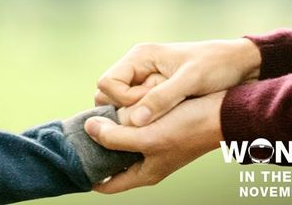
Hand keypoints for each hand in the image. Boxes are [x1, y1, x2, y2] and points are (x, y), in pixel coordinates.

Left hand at [85, 91, 225, 192]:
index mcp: (146, 173)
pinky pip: (131, 128)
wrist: (221, 113)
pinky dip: (121, 119)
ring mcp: (154, 146)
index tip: (70, 160)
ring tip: (92, 116)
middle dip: (96, 149)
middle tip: (77, 132)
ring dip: (108, 131)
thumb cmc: (187, 128)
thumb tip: (88, 129)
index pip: (108, 185)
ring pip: (121, 142)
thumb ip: (116, 137)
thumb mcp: (148, 136)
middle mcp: (148, 163)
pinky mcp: (159, 129)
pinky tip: (114, 105)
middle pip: (112, 162)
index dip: (88, 176)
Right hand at [94, 39, 260, 125]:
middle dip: (124, 110)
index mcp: (139, 56)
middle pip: (107, 95)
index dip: (121, 100)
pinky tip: (165, 121)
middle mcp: (137, 67)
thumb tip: (133, 121)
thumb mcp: (190, 81)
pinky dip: (145, 118)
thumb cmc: (215, 66)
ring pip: (120, 105)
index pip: (106, 83)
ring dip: (135, 116)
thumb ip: (162, 98)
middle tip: (152, 116)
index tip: (146, 106)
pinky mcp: (155, 91)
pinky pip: (136, 109)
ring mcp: (144, 80)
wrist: (239, 64)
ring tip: (162, 117)